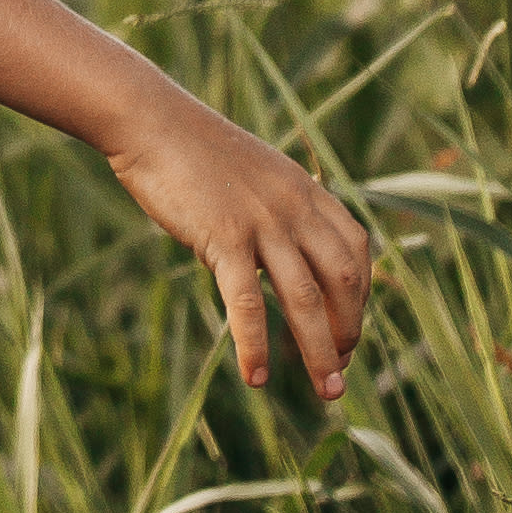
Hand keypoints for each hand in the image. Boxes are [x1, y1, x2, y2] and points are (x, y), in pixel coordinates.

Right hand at [102, 89, 374, 400]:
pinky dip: (254, 344)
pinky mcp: (223, 236)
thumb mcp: (253, 174)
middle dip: (348, 332)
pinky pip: (247, 302)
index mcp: (305, 190)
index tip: (347, 330)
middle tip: (339, 373)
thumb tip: (271, 262)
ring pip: (305, 300)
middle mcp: (295, 207)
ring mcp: (262, 222)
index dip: (361, 297)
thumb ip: (274, 210)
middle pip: (343, 281)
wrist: (150, 120)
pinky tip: (255, 376)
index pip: (356, 251)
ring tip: (326, 392)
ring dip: (320, 352)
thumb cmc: (192, 151)